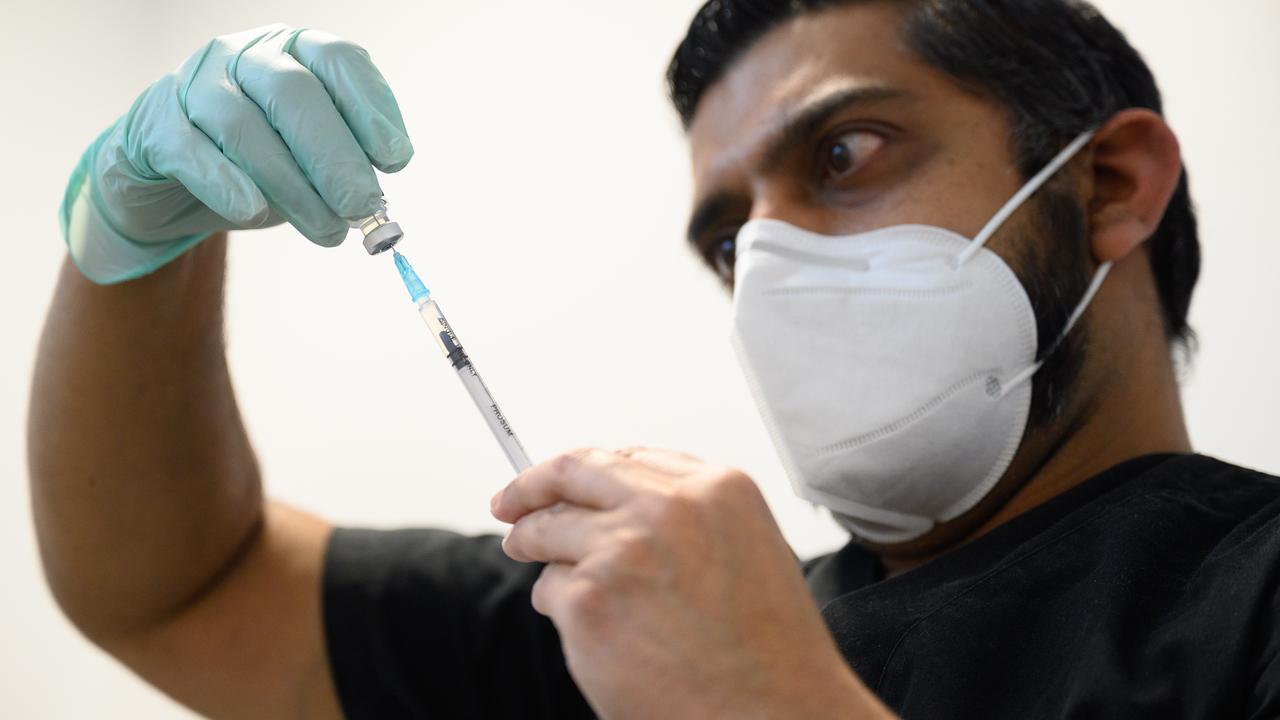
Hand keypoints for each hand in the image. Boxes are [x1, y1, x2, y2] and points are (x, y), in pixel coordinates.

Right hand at [61, 24, 412, 283]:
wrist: (170, 188)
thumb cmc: (256, 169)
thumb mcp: (309, 166)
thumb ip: (342, 173)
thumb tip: (374, 203)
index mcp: (293, 53)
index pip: (337, 61)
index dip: (370, 107)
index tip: (396, 159)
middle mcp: (244, 55)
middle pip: (293, 93)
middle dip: (335, 155)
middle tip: (363, 207)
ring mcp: (193, 84)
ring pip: (243, 125)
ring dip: (292, 186)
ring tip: (327, 232)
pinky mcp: (154, 126)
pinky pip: (188, 148)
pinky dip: (224, 181)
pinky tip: (252, 212)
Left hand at [492, 447, 893, 719]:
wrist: (772, 712)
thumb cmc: (766, 648)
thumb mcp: (749, 549)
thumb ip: (689, 514)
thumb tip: (616, 500)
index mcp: (715, 487)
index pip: (628, 456)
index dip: (588, 470)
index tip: (565, 480)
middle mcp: (667, 506)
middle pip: (574, 471)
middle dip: (531, 485)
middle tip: (508, 500)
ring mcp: (622, 549)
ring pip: (549, 530)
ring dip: (533, 544)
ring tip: (527, 556)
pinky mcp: (587, 600)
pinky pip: (550, 589)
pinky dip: (560, 608)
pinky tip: (597, 634)